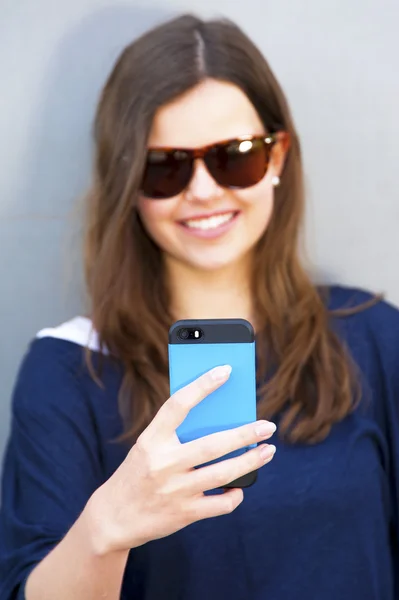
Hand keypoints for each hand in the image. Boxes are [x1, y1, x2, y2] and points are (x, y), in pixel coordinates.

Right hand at [89, 365, 275, 553]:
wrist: (114, 518)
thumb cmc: (138, 472)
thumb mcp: (148, 447)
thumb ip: (176, 434)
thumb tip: (222, 419)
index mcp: (151, 440)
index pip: (178, 405)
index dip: (202, 385)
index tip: (225, 370)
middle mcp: (163, 464)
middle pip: (212, 445)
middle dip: (245, 434)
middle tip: (268, 425)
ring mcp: (174, 491)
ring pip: (222, 473)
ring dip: (250, 461)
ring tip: (268, 450)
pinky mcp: (184, 514)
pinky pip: (220, 504)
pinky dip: (235, 494)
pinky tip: (241, 485)